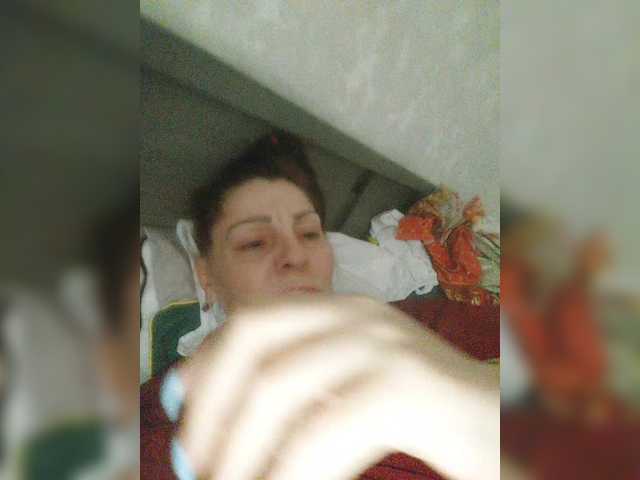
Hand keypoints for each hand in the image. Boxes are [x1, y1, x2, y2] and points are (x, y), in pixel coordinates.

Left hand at [176, 295, 498, 479]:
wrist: (510, 430)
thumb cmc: (426, 417)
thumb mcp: (348, 392)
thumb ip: (301, 391)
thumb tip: (218, 414)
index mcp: (343, 313)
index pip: (251, 321)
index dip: (205, 363)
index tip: (175, 408)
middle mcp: (360, 316)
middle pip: (253, 338)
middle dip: (211, 405)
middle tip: (194, 467)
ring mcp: (385, 346)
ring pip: (278, 388)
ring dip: (240, 452)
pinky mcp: (409, 390)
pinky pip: (321, 435)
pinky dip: (287, 475)